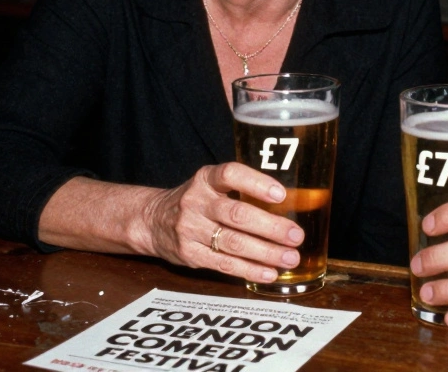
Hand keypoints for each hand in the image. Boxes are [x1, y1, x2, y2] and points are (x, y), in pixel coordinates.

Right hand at [134, 162, 304, 283]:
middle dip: (271, 227)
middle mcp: (196, 202)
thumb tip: (290, 203)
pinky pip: (223, 264)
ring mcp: (190, 229)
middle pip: (237, 214)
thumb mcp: (210, 185)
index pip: (231, 174)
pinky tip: (269, 273)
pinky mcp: (189, 254)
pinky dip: (249, 270)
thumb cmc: (195, 201)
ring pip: (233, 243)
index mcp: (205, 179)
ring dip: (266, 252)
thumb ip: (239, 190)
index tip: (281, 194)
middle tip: (296, 235)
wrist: (151, 220)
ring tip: (290, 258)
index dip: (257, 183)